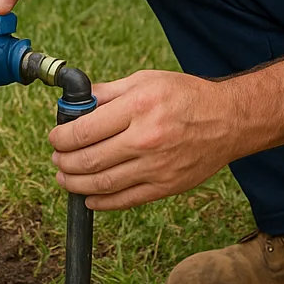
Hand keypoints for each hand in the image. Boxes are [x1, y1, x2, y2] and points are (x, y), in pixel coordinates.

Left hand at [48, 70, 243, 210]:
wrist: (228, 121)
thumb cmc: (186, 96)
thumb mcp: (146, 81)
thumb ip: (108, 92)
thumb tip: (76, 102)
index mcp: (138, 108)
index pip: (84, 130)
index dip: (61, 137)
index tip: (55, 137)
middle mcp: (146, 139)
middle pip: (88, 160)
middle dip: (63, 161)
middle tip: (56, 158)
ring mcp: (156, 167)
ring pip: (101, 184)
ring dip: (75, 184)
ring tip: (65, 177)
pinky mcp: (165, 187)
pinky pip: (125, 200)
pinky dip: (101, 202)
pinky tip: (89, 197)